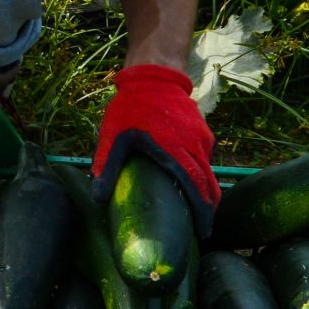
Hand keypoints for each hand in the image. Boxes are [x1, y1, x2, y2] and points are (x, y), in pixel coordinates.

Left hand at [94, 63, 219, 222]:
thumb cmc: (131, 107)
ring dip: (206, 191)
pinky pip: (206, 158)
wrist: (153, 76)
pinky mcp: (203, 132)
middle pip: (209, 184)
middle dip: (208, 208)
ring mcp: (203, 138)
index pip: (196, 188)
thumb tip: (98, 199)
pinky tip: (190, 184)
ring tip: (196, 211)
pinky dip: (202, 174)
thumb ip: (108, 167)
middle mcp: (196, 146)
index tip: (202, 232)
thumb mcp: (115, 137)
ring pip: (209, 171)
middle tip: (201, 229)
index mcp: (176, 151)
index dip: (202, 212)